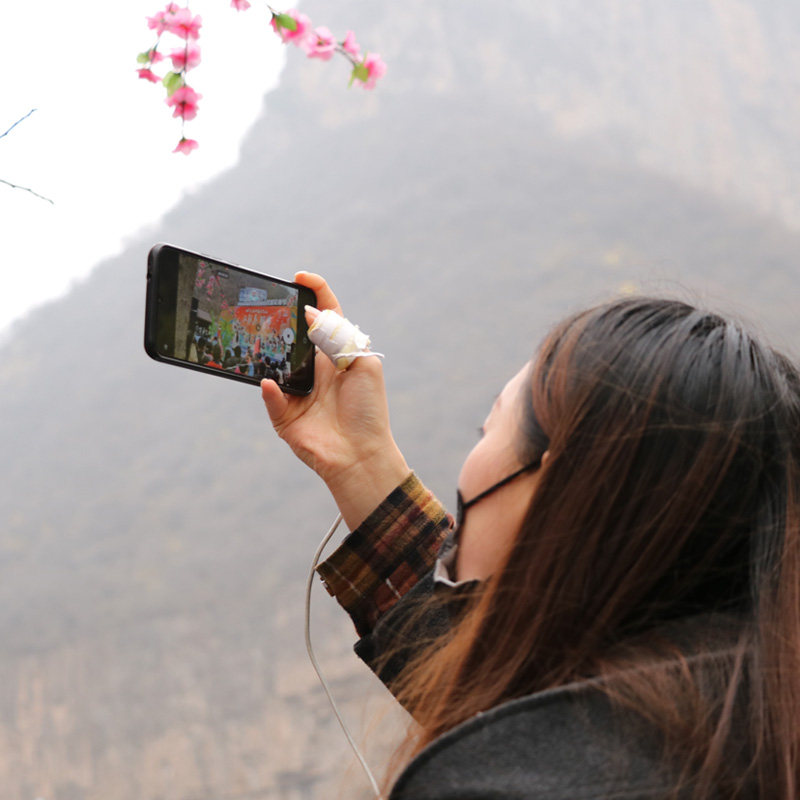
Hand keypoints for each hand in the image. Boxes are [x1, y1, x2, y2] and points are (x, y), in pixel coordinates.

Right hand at [261, 272, 408, 527]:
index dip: (314, 293)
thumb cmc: (368, 410)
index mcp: (336, 355)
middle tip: (266, 306)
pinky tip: (269, 382)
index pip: (324, 316)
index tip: (299, 277)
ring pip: (274, 364)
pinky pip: (270, 398)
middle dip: (280, 319)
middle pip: (293, 335)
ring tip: (258, 337)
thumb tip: (315, 313)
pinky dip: (269, 391)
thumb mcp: (363, 366)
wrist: (361, 455)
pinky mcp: (284, 416)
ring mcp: (297, 392)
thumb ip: (341, 338)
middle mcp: (314, 370)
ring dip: (267, 351)